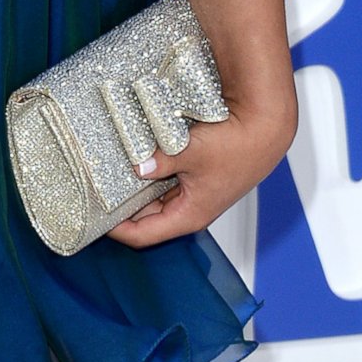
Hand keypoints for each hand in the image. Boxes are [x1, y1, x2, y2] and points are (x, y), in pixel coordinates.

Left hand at [104, 95, 295, 249]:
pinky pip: (163, 176)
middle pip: (143, 215)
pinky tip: (134, 153)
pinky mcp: (195, 173)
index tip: (93, 215)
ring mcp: (193, 191)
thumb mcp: (193, 153)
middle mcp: (190, 208)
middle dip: (121, 202)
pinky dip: (149, 168)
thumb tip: (137, 166)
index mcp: (189, 216)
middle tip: (95, 186)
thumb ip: (160, 161)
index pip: (142, 235)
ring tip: (110, 168)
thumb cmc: (242, 147)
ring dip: (134, 183)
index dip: (115, 229)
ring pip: (153, 194)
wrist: (268, 125)